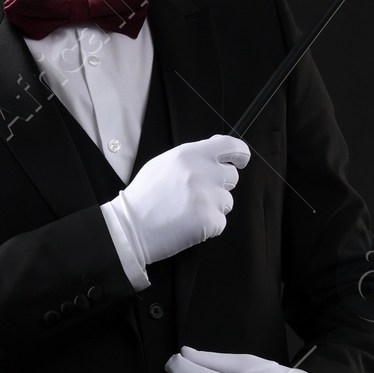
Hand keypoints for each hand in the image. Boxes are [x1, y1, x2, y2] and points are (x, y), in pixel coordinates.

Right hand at [117, 134, 248, 267]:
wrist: (132, 227)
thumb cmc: (146, 195)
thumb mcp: (164, 162)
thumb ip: (193, 156)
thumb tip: (218, 153)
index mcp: (191, 154)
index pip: (230, 146)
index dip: (240, 153)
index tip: (241, 160)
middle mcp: (203, 173)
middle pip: (232, 176)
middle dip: (220, 185)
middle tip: (198, 194)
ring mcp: (209, 198)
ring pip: (228, 201)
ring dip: (214, 206)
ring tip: (188, 211)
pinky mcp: (210, 221)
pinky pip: (221, 222)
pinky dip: (208, 225)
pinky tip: (188, 224)